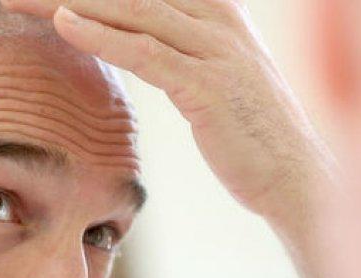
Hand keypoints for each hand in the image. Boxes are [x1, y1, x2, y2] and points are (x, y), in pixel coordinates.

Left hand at [1, 0, 332, 222]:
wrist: (297, 178)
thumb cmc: (251, 134)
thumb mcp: (217, 78)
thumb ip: (182, 51)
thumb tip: (144, 45)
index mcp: (218, 12)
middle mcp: (219, 20)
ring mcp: (217, 50)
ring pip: (133, 10)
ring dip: (68, 1)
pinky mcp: (209, 87)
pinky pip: (146, 52)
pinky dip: (101, 35)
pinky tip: (63, 24)